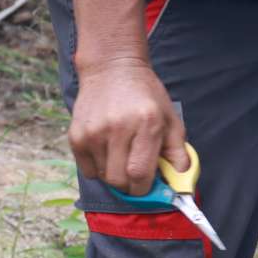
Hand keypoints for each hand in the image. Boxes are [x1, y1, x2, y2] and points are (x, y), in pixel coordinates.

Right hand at [69, 59, 186, 194]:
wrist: (112, 69)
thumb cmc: (146, 95)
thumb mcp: (170, 118)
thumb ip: (178, 151)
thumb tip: (181, 180)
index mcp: (146, 124)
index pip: (139, 173)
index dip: (144, 188)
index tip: (148, 186)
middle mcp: (117, 128)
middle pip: (119, 180)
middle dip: (130, 185)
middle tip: (135, 173)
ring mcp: (93, 132)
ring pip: (103, 176)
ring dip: (114, 174)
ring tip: (122, 154)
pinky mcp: (76, 136)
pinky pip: (87, 170)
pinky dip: (98, 168)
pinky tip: (107, 151)